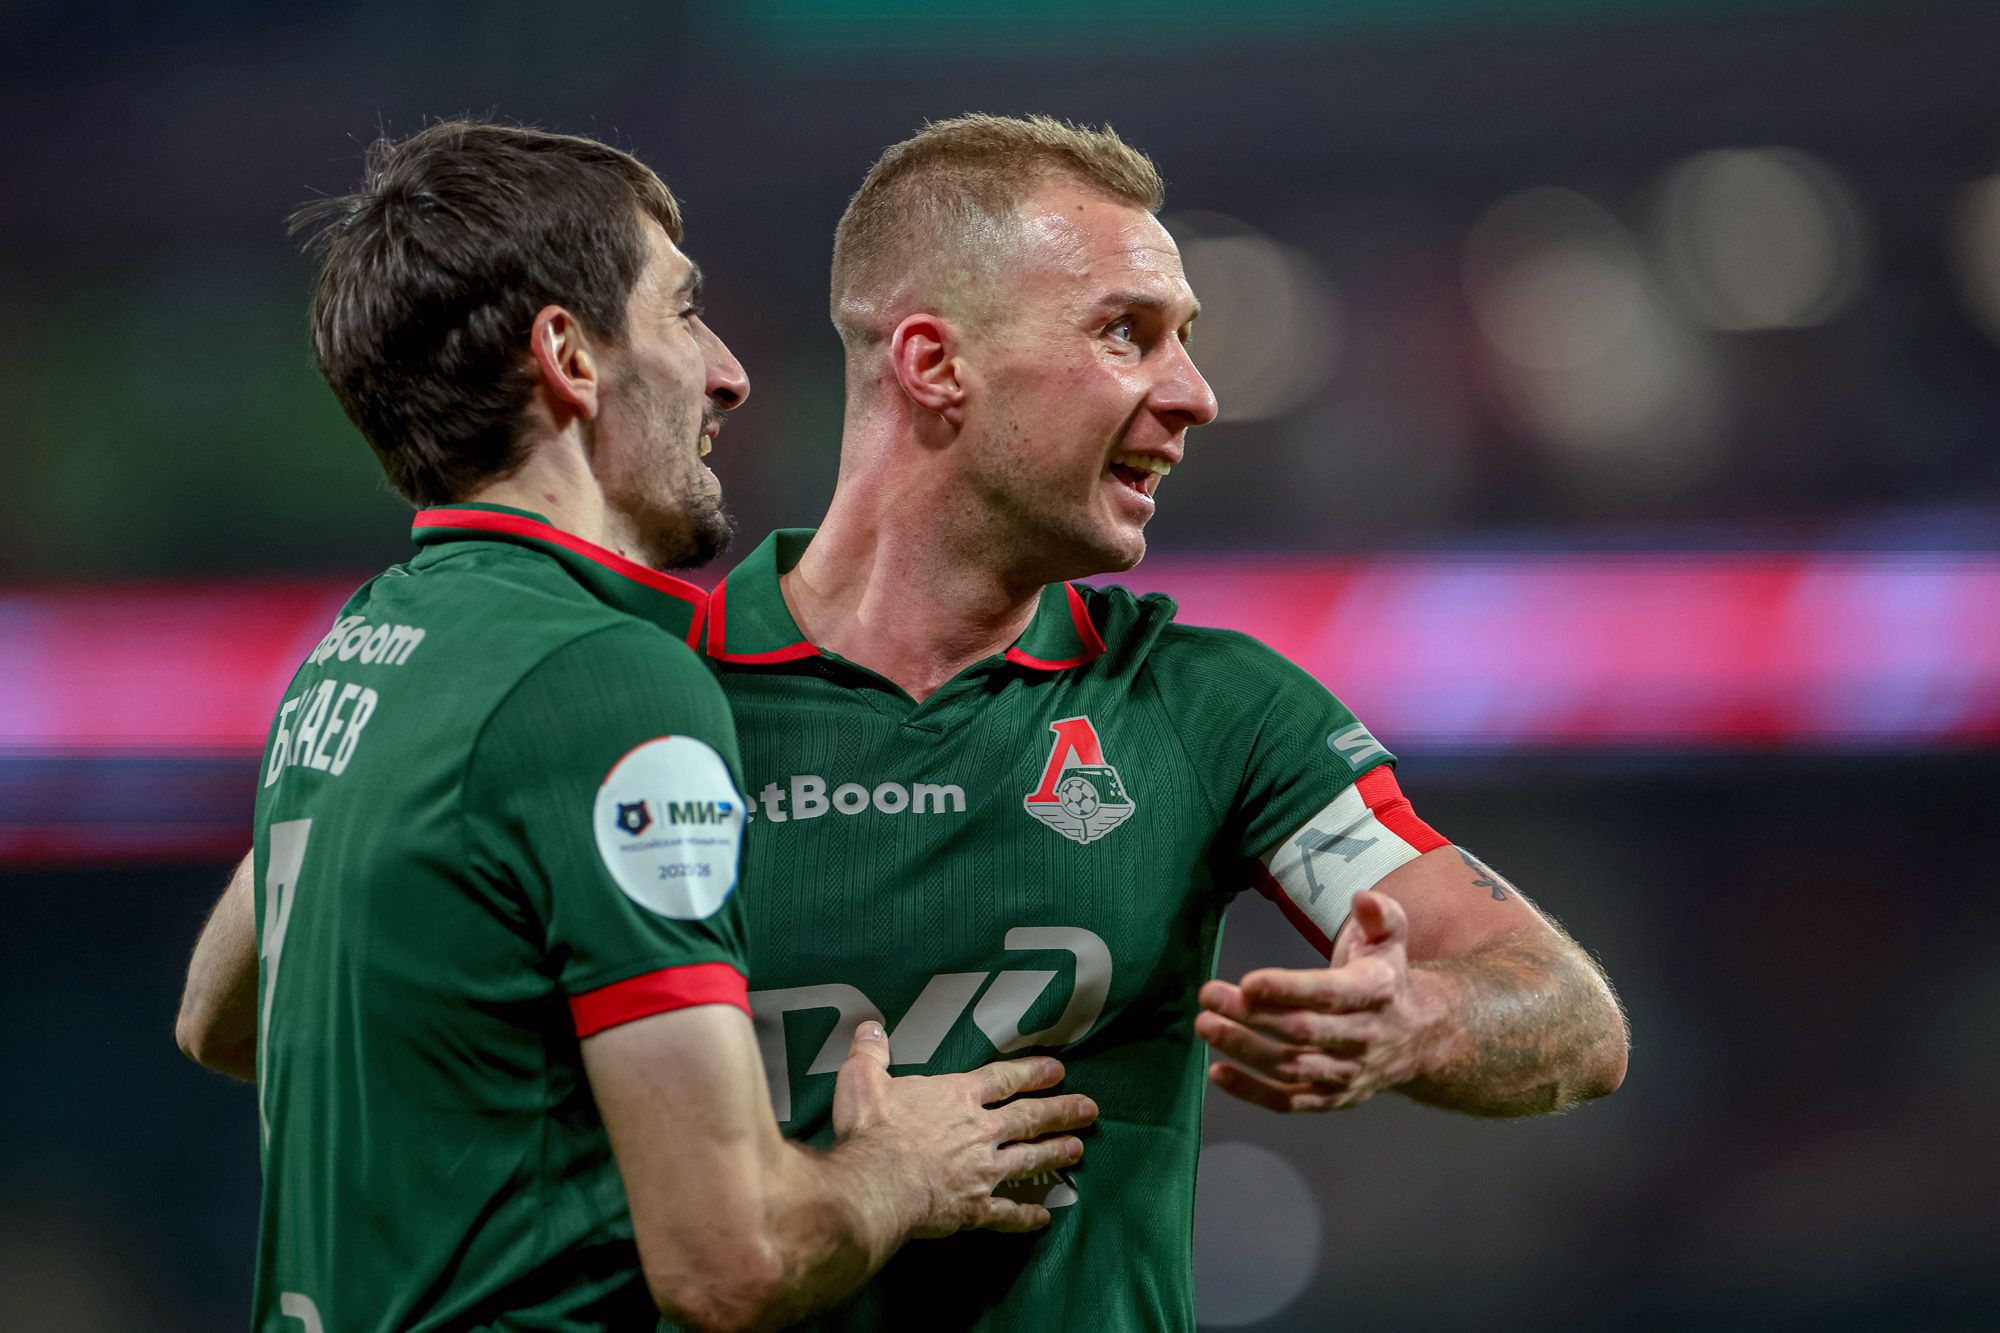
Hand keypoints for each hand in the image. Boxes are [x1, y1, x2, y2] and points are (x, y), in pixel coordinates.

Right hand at [831, 1023, 1097, 1236]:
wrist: (877, 1183)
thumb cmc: (872, 1130)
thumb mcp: (863, 1079)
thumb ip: (871, 1051)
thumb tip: (870, 1026)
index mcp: (957, 1097)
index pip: (1003, 1079)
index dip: (1031, 1073)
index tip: (1057, 1071)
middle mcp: (979, 1131)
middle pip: (1029, 1117)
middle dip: (1060, 1111)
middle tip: (1089, 1109)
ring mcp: (982, 1171)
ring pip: (1028, 1160)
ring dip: (1054, 1153)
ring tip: (1078, 1148)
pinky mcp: (974, 1208)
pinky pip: (1007, 1212)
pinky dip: (1026, 1215)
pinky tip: (1044, 1217)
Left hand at [1195, 890, 1436, 1112]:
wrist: (1418, 1036)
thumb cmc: (1386, 978)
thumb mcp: (1391, 938)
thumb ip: (1380, 914)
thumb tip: (1362, 898)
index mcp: (1375, 993)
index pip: (1329, 994)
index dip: (1288, 990)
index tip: (1248, 982)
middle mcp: (1363, 1037)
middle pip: (1301, 1032)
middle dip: (1251, 1016)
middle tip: (1209, 997)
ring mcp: (1347, 1073)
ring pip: (1291, 1067)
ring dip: (1244, 1050)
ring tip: (1206, 1026)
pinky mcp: (1332, 1098)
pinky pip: (1290, 1102)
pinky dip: (1253, 1092)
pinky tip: (1219, 1073)